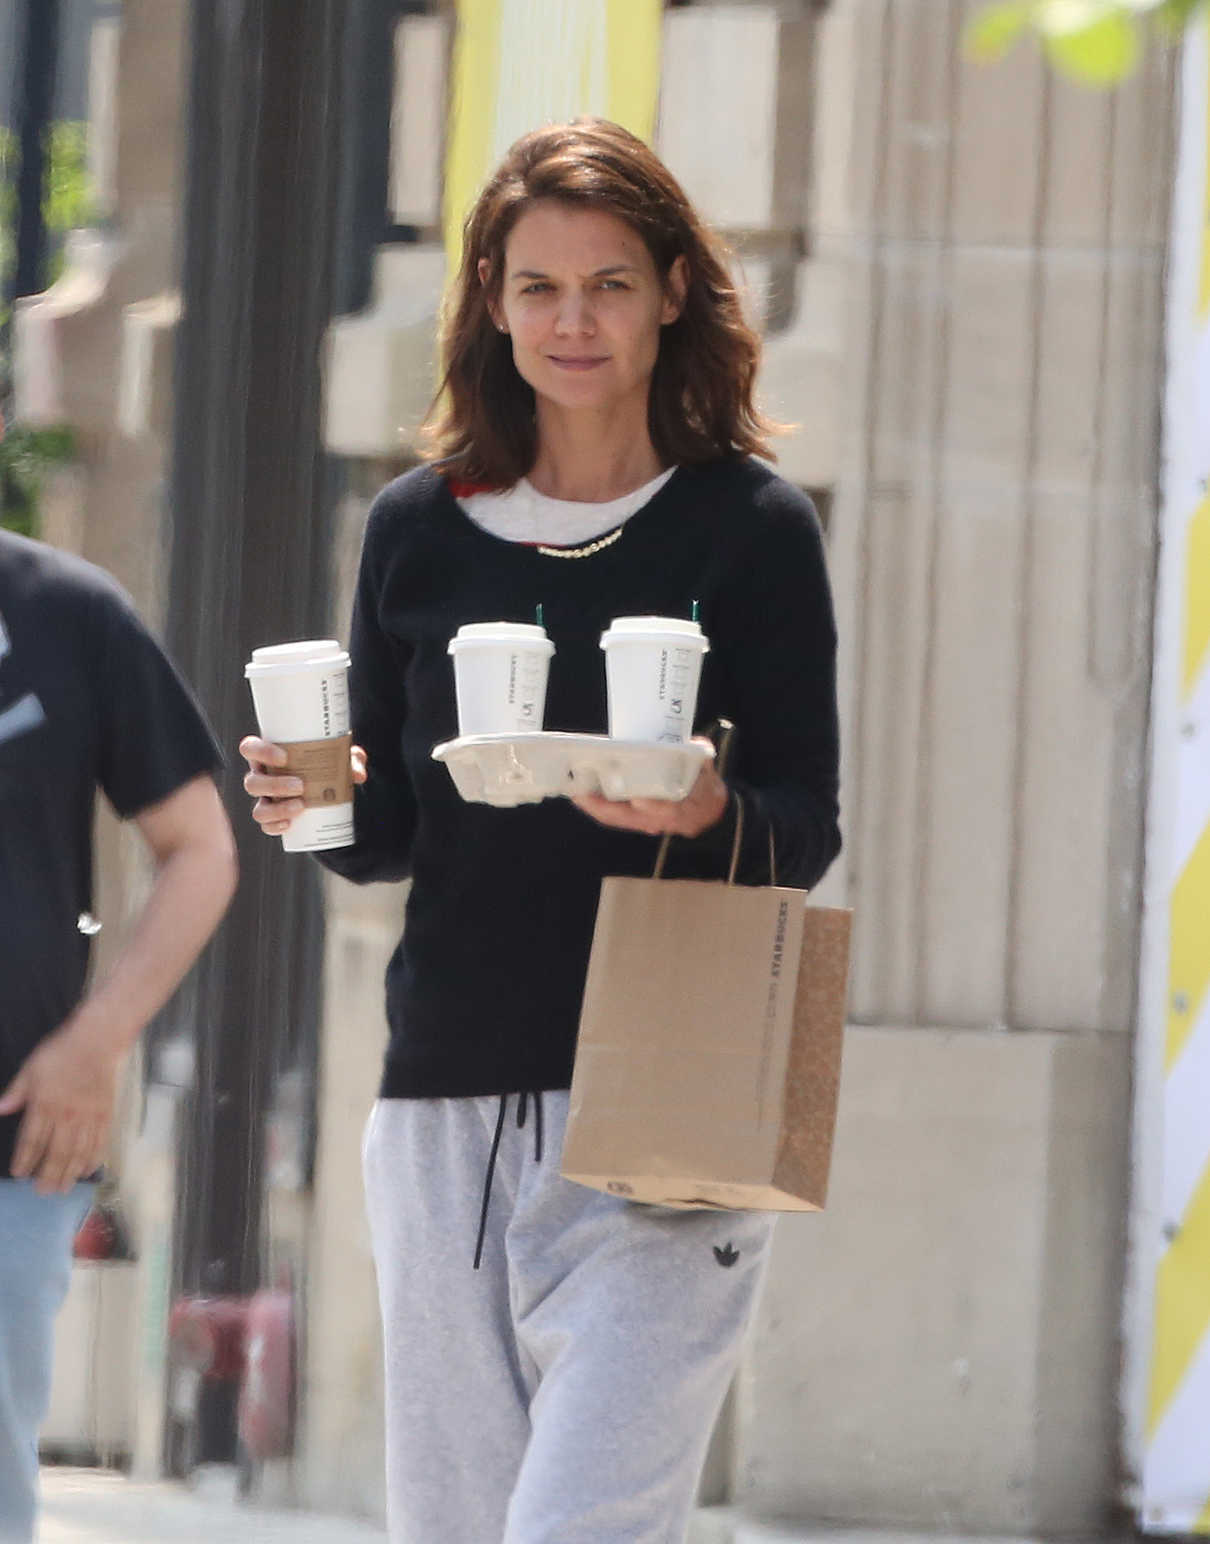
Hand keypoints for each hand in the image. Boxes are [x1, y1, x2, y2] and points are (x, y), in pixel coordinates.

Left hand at [0, 1023, 123, 1192]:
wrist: (97, 1042)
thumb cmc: (60, 1053)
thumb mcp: (31, 1069)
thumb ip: (16, 1092)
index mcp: (45, 1104)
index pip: (32, 1139)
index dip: (25, 1159)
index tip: (19, 1174)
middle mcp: (67, 1115)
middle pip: (57, 1152)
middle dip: (48, 1174)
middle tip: (42, 1191)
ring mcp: (89, 1117)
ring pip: (79, 1151)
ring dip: (70, 1172)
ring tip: (63, 1188)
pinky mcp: (106, 1114)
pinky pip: (100, 1142)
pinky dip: (94, 1159)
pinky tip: (88, 1170)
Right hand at [239, 735, 366, 836]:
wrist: (328, 786)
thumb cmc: (326, 762)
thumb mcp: (340, 756)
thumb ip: (351, 759)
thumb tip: (357, 775)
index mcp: (268, 756)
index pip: (250, 749)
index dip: (261, 752)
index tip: (284, 757)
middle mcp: (261, 777)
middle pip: (252, 782)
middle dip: (274, 785)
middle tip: (301, 786)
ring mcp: (265, 800)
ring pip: (258, 808)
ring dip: (276, 809)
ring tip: (301, 806)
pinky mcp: (273, 818)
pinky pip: (266, 826)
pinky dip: (275, 827)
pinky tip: (289, 825)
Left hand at [572, 746, 728, 837]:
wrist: (707, 813)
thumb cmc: (704, 787)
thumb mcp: (707, 769)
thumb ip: (702, 754)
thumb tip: (695, 742)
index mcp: (682, 809)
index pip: (666, 810)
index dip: (652, 806)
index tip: (637, 798)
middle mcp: (659, 820)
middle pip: (628, 816)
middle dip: (604, 805)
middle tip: (583, 789)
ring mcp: (645, 822)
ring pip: (615, 818)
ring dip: (593, 805)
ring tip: (574, 789)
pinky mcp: (634, 820)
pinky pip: (612, 817)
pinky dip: (596, 806)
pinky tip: (581, 793)